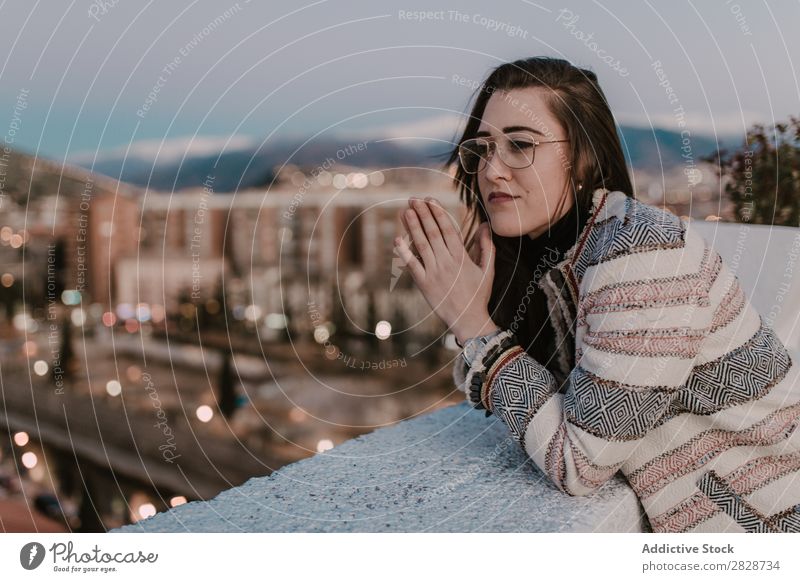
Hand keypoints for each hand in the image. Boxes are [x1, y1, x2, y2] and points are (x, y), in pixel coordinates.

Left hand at [394, 197, 498, 343]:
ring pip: (421, 245)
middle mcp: (447, 262)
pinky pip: (412, 265)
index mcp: (462, 257)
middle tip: (414, 199)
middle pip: (433, 232)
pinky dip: (404, 252)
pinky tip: (397, 239)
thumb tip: (485, 226)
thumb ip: (487, 247)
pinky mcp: (424, 284)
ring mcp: (434, 273)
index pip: (448, 229)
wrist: (468, 320)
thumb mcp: (488, 271)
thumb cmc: (479, 295)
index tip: (430, 200)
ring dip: (412, 227)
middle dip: (423, 214)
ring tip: (406, 211)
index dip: (438, 212)